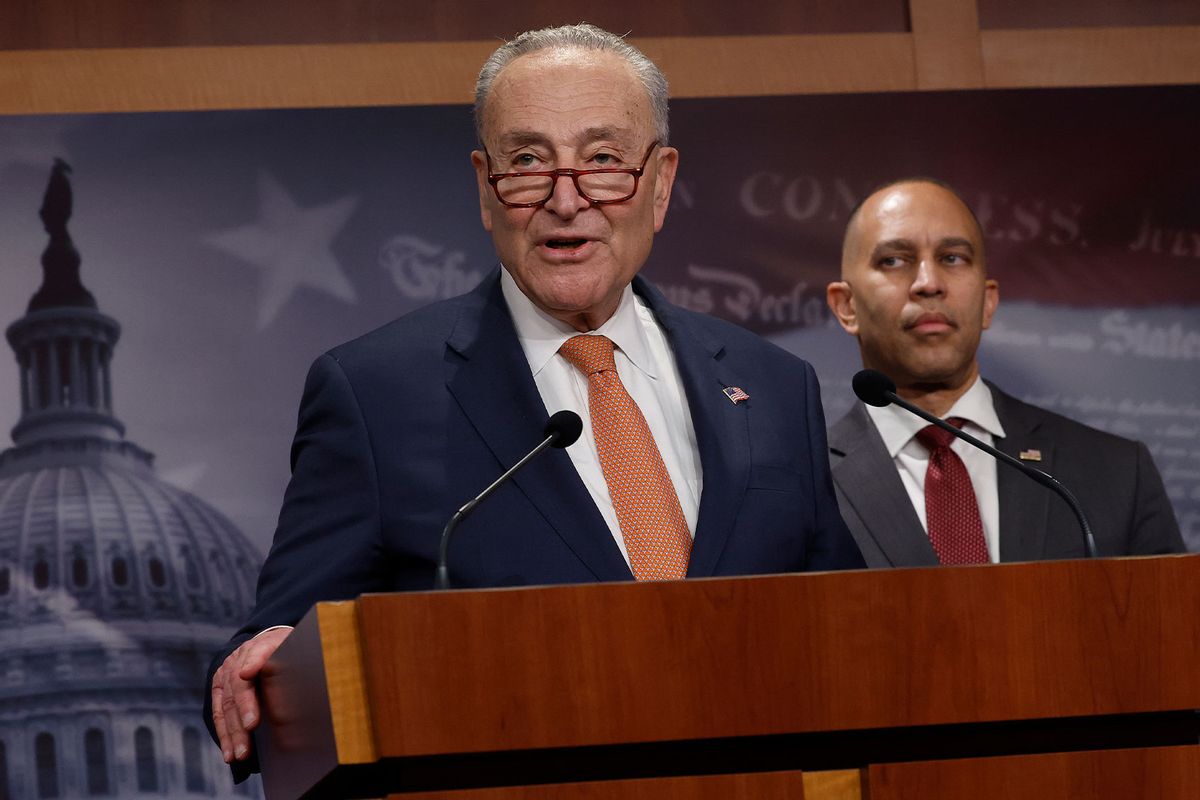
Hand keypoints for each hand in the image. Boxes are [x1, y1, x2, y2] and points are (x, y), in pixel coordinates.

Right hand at [211, 627, 291, 762]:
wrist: (268, 643)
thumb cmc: (289, 652)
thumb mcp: (296, 650)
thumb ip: (293, 660)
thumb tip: (288, 683)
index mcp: (262, 644)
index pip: (257, 653)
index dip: (252, 663)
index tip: (247, 674)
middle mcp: (239, 658)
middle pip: (239, 685)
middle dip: (244, 710)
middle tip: (251, 730)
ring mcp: (226, 673)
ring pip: (226, 704)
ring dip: (233, 731)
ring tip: (240, 753)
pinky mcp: (219, 687)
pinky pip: (219, 713)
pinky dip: (224, 734)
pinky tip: (229, 752)